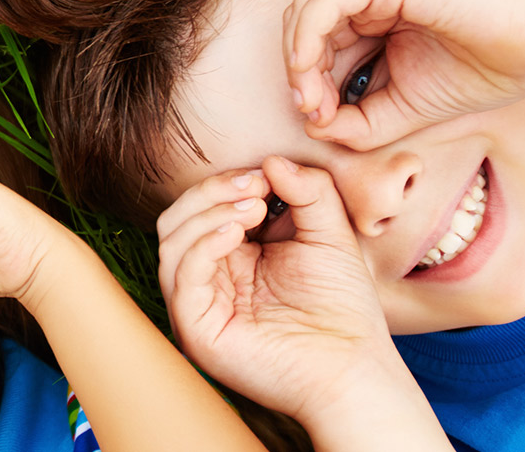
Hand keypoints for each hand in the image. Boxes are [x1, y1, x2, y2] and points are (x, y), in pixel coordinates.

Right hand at [156, 158, 399, 423]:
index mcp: (232, 257)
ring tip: (252, 208)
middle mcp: (209, 280)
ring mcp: (200, 305)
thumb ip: (308, 191)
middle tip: (255, 186)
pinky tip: (236, 232)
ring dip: (207, 213)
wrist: (353, 365)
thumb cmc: (342, 307)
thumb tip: (272, 159)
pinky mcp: (197, 328)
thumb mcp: (329, 233)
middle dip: (211, 192)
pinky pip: (181, 277)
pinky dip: (202, 245)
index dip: (226, 183)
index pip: (204, 208)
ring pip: (171, 241)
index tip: (266, 173)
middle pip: (178, 219)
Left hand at [284, 0, 524, 150]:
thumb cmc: (486, 70)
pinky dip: (309, 36)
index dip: (307, 80)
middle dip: (300, 73)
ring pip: (308, 8)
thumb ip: (360, 120)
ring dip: (301, 60)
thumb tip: (313, 128)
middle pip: (305, 22)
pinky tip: (309, 70)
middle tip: (312, 114)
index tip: (318, 121)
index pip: (318, 38)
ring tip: (313, 102)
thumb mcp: (407, 106)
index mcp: (376, 5)